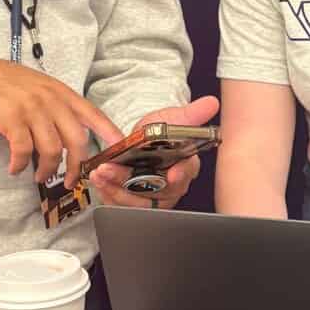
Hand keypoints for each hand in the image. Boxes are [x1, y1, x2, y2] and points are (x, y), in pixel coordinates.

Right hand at [0, 56, 119, 184]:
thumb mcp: (43, 88)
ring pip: (51, 149)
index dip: (109, 133)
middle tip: (71, 181)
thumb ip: (61, 108)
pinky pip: (22, 149)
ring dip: (47, 169)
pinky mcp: (11, 118)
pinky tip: (15, 168)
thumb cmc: (11, 85)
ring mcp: (32, 109)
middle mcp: (51, 101)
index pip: (93, 115)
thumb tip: (75, 138)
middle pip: (76, 140)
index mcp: (63, 94)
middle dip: (77, 166)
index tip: (120, 148)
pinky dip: (19, 164)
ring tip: (39, 176)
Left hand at [87, 95, 219, 211]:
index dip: (180, 175)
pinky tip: (98, 182)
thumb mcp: (174, 119)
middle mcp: (171, 186)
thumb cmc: (160, 133)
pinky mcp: (134, 202)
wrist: (140, 142)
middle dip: (131, 182)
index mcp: (185, 166)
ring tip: (99, 173)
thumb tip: (212, 103)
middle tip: (111, 169)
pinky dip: (107, 194)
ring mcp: (152, 197)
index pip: (186, 173)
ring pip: (137, 201)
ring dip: (115, 189)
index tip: (172, 174)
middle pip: (155, 191)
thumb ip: (191, 114)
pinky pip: (122, 205)